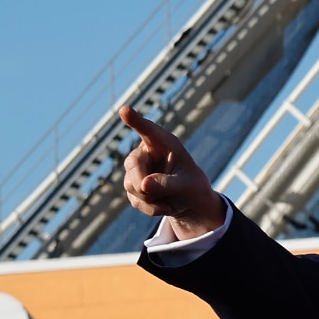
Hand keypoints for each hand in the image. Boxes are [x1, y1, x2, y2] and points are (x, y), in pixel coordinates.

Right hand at [119, 108, 220, 238]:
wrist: (190, 202)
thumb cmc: (193, 186)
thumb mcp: (188, 185)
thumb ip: (168, 184)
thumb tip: (144, 186)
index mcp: (163, 143)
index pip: (148, 130)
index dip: (135, 120)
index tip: (124, 110)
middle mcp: (146, 152)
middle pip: (132, 165)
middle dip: (143, 184)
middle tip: (157, 197)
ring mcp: (137, 169)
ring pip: (132, 185)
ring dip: (152, 199)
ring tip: (171, 199)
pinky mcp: (133, 186)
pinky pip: (135, 200)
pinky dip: (151, 208)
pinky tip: (165, 205)